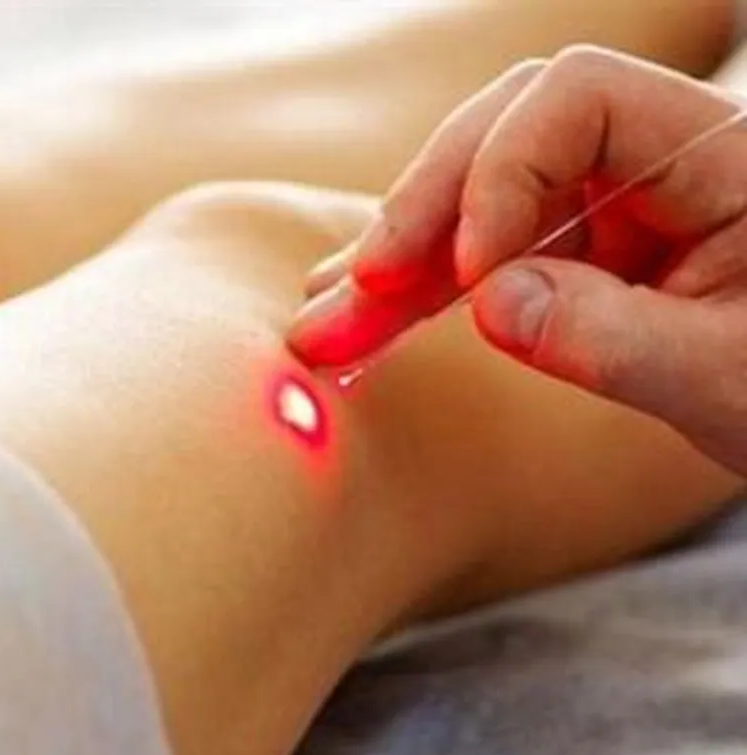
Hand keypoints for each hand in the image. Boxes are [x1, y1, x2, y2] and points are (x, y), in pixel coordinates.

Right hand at [287, 46, 746, 474]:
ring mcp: (614, 208)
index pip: (577, 98)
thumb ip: (617, 340)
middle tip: (348, 294)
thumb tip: (485, 305)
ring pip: (475, 200)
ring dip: (395, 263)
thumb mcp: (735, 382)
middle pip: (501, 136)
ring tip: (321, 325)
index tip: (469, 276)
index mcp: (721, 153)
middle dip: (417, 215)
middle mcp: (657, 161)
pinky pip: (484, 255)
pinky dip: (422, 293)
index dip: (501, 171)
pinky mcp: (583, 257)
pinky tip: (362, 321)